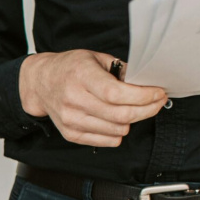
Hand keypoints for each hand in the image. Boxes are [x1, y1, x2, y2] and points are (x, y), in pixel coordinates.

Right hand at [19, 50, 166, 146]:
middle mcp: (74, 100)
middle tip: (157, 102)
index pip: (116, 94)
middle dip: (147, 110)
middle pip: (121, 115)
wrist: (41, 83)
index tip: (158, 93)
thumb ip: (120, 70)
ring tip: (134, 108)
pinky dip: (119, 132)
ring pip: (117, 131)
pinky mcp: (71, 134)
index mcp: (80, 76)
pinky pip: (108, 141)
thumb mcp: (95, 58)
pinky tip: (117, 119)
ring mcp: (71, 120)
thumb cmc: (70, 68)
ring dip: (133, 121)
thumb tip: (146, 83)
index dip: (143, 96)